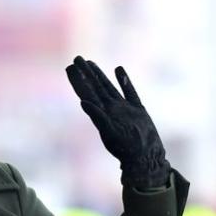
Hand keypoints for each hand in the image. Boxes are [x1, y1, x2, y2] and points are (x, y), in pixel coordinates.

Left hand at [65, 57, 168, 188]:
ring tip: (90, 63)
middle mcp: (110, 110)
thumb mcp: (110, 132)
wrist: (146, 156)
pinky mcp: (137, 109)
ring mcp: (123, 109)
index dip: (78, 80)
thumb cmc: (127, 148)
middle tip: (76, 59)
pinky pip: (129, 91)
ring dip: (99, 75)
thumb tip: (83, 102)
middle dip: (85, 74)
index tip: (69, 67)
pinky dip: (124, 80)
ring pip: (108, 87)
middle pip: (95, 87)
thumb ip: (97, 117)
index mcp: (102, 114)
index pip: (86, 93)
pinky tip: (118, 70)